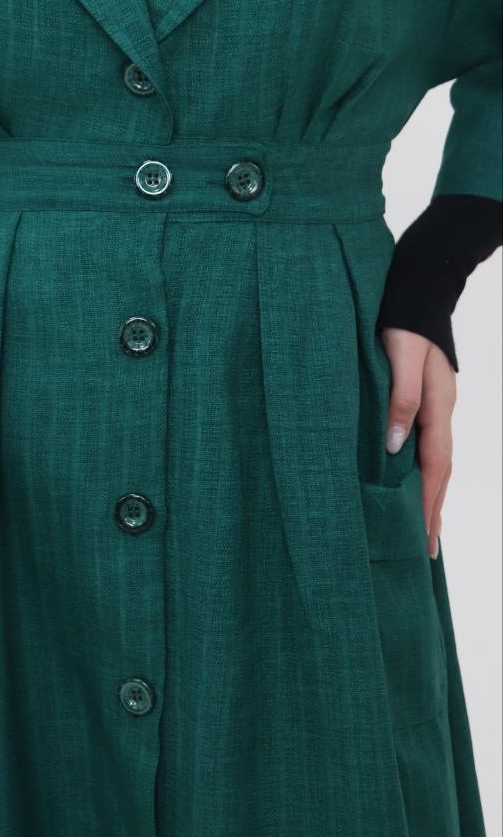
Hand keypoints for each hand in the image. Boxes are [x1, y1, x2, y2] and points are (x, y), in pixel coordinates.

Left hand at [379, 326, 455, 559]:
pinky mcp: (425, 397)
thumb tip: (395, 446)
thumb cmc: (404, 319)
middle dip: (433, 509)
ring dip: (430, 493)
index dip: (429, 502)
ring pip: (435, 458)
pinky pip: (427, 443)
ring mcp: (436, 405)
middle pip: (441, 469)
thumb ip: (400, 398)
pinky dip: (423, 469)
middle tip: (426, 549)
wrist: (417, 288)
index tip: (424, 538)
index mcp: (438, 405)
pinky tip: (413, 479)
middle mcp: (441, 410)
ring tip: (423, 526)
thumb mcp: (402, 356)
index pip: (435, 465)